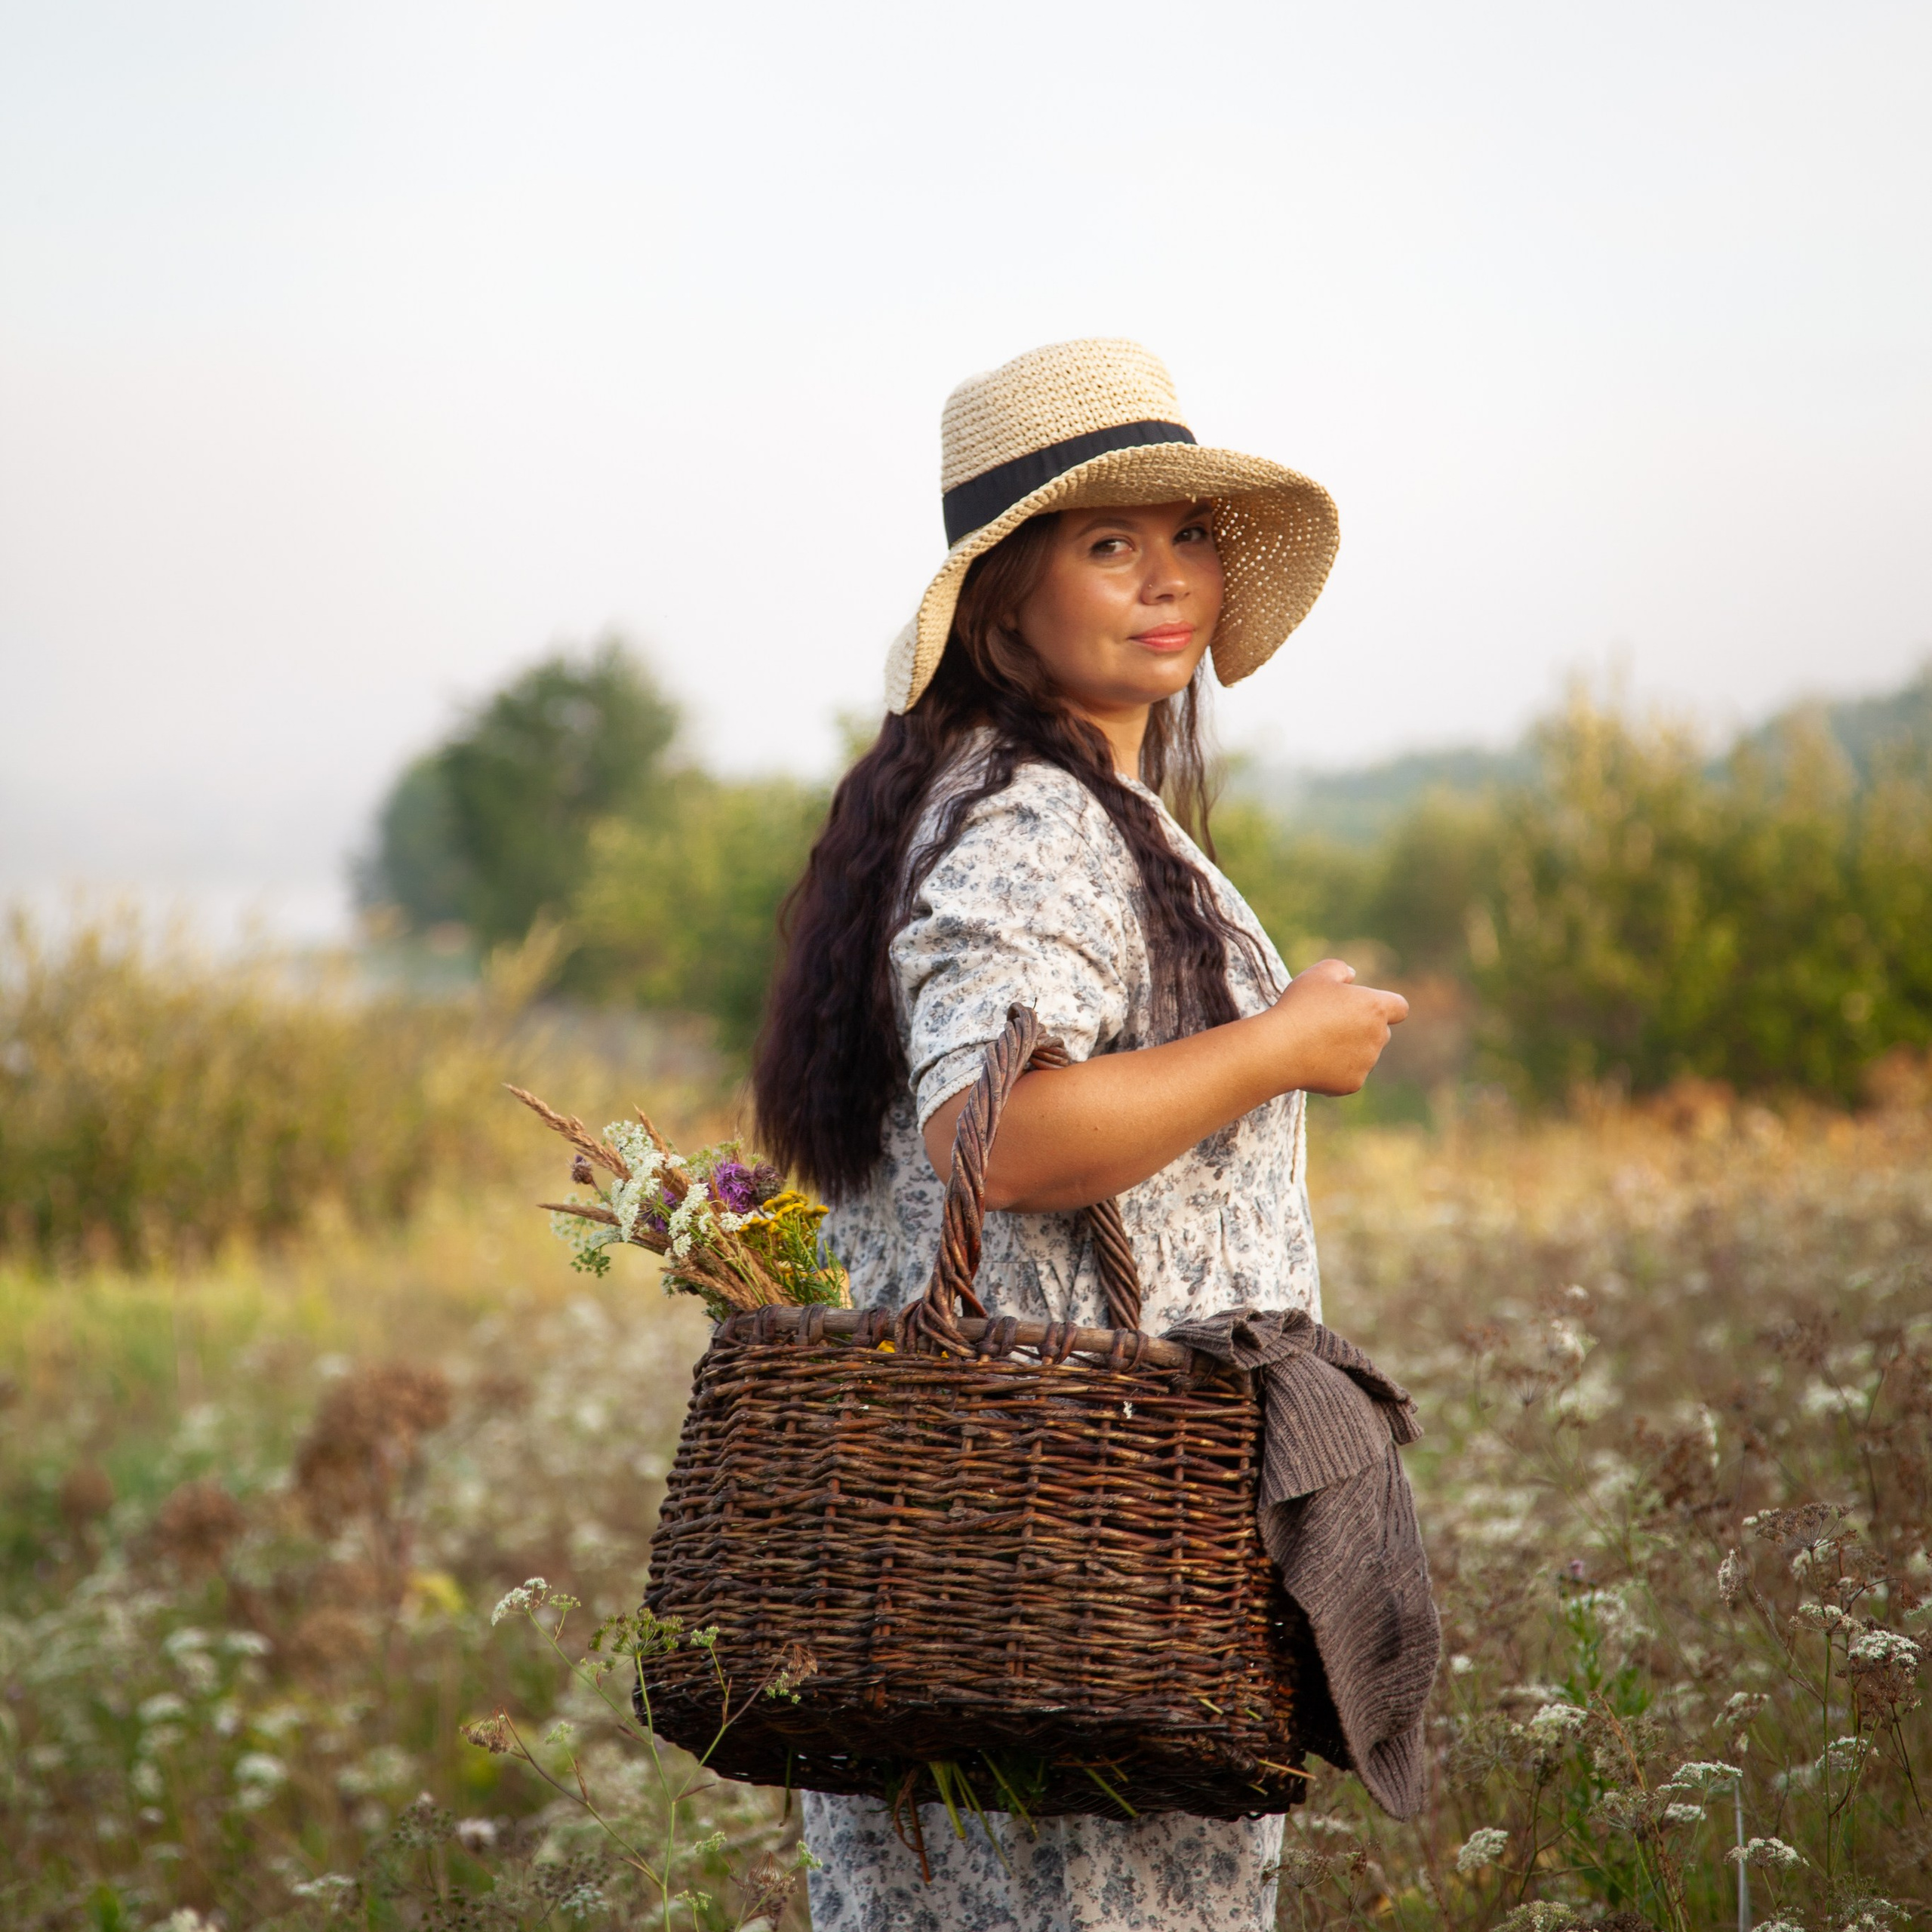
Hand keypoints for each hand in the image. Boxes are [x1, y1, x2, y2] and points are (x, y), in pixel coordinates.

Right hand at [1263, 958, 1408, 1095]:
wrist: (1280, 1048)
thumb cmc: (1300, 1007)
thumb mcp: (1317, 974)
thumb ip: (1340, 969)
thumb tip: (1351, 975)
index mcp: (1374, 1008)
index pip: (1400, 1007)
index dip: (1387, 1006)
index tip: (1366, 1007)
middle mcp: (1377, 1037)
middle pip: (1380, 1032)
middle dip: (1362, 1029)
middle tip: (1330, 1024)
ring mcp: (1366, 1063)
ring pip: (1365, 1055)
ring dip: (1349, 1050)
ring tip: (1316, 1043)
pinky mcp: (1352, 1084)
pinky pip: (1349, 1075)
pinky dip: (1336, 1070)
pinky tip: (1312, 1062)